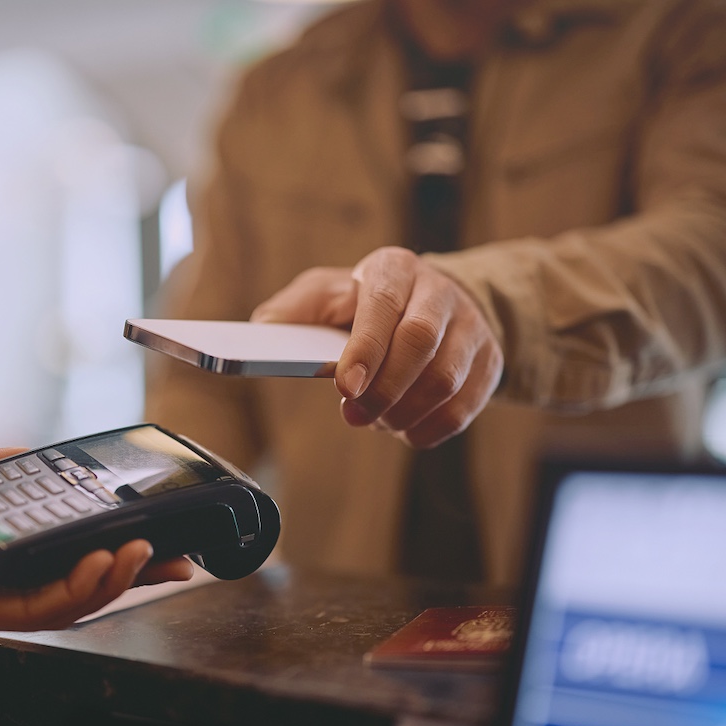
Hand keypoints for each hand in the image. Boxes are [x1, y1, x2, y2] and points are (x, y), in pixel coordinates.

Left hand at [251, 247, 502, 447]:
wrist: (435, 304)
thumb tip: (264, 330)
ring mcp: (470, 327)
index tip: (346, 385)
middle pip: (419, 342)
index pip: (384, 304)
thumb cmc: (368, 303)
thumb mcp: (330, 292)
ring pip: (445, 380)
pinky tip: (403, 428)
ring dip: (403, 412)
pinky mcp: (488, 363)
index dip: (367, 347)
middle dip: (383, 388)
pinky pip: (463, 407)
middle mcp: (439, 292)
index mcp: (395, 269)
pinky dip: (428, 428)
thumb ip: (296, 308)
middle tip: (353, 415)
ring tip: (376, 420)